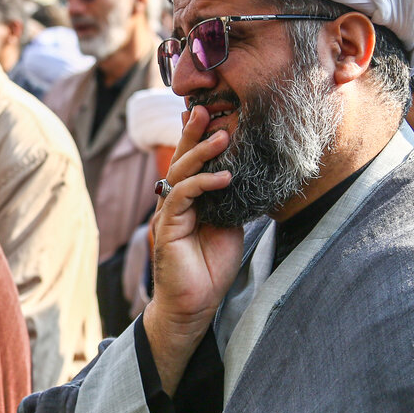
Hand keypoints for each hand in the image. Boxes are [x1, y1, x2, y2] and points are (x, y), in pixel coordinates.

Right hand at [143, 105, 243, 395]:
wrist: (194, 304)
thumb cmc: (210, 269)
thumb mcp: (229, 227)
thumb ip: (231, 202)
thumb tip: (246, 177)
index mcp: (188, 200)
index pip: (190, 162)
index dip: (197, 138)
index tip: (211, 113)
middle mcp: (174, 202)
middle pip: (180, 159)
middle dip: (193, 132)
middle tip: (206, 107)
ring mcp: (169, 214)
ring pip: (179, 172)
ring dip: (201, 152)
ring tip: (222, 135)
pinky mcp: (168, 228)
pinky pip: (182, 196)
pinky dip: (202, 184)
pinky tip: (224, 177)